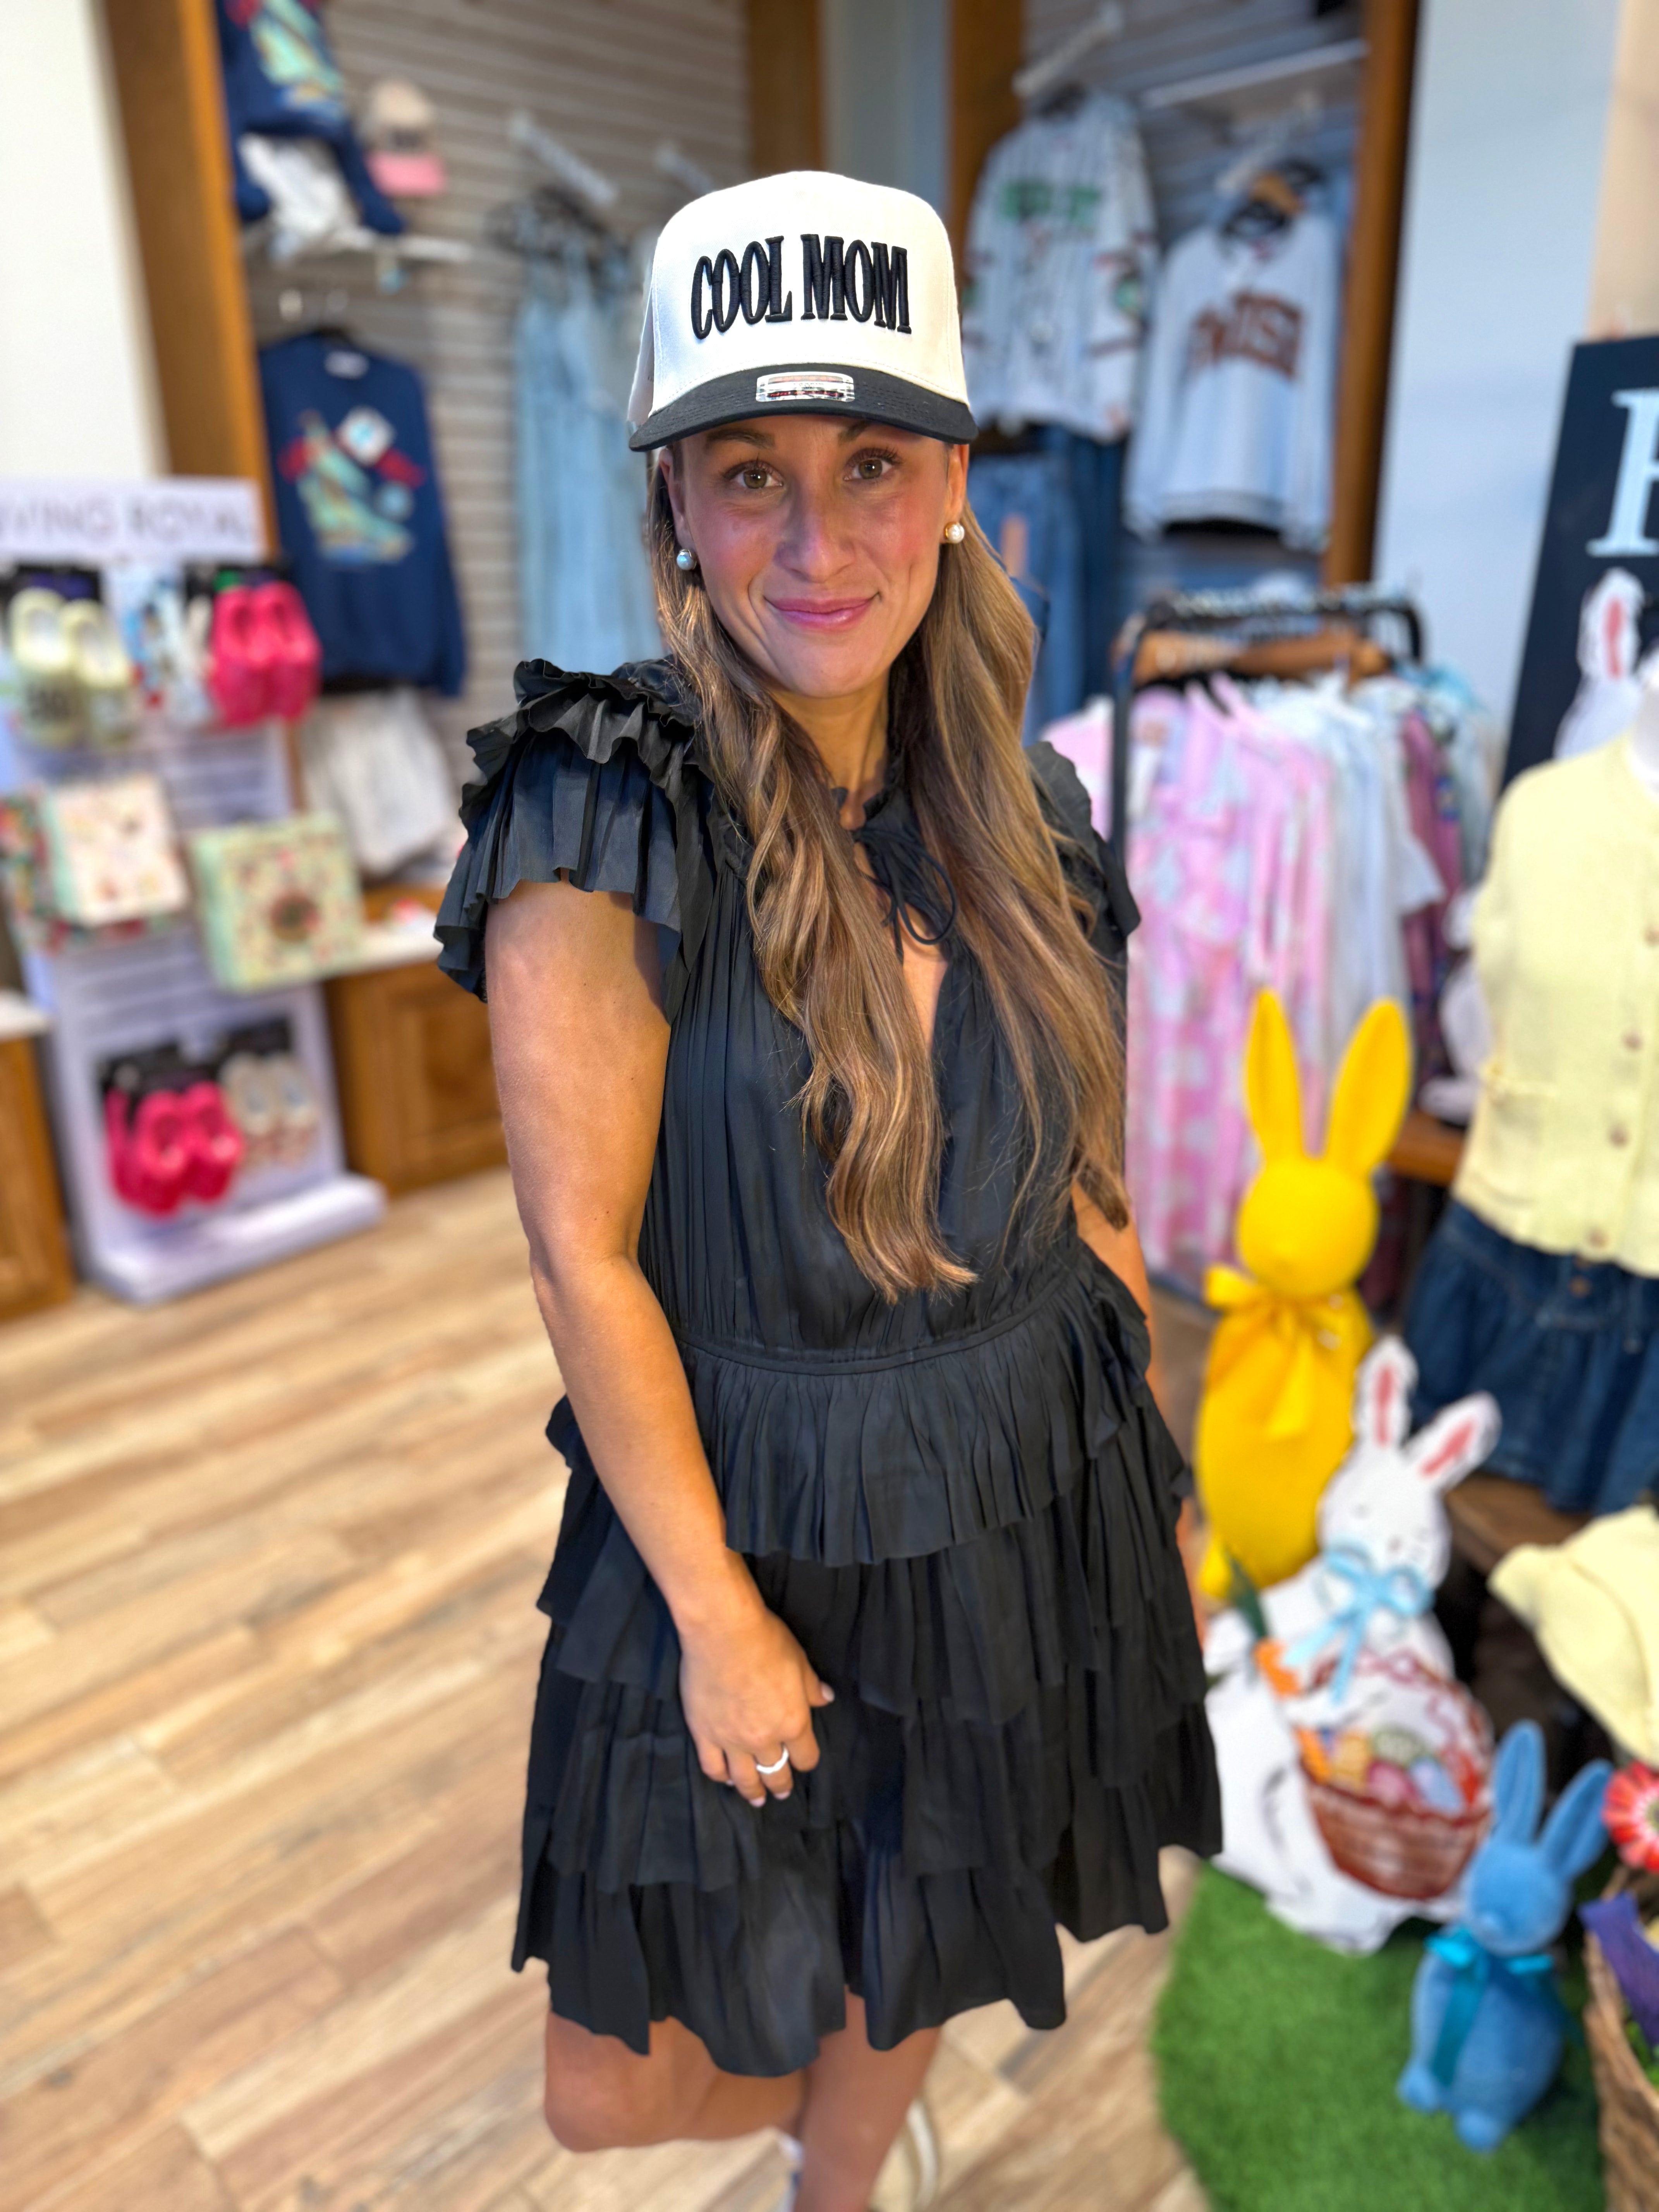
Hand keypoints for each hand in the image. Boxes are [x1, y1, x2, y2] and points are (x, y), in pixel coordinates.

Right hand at [679, 1580, 833, 1806]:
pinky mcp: (704, 1733)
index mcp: (793, 1722)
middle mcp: (764, 1739)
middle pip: (776, 1773)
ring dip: (752, 1792)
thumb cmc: (767, 1642)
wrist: (723, 1633)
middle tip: (781, 1791)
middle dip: (781, 1785)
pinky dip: (720, 1777)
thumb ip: (812, 1687)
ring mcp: (731, 1740)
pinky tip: (725, 1779)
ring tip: (756, 1799)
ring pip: (744, 1779)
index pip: (806, 1756)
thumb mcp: (800, 1662)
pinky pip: (712, 1766)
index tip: (804, 1761)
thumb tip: (826, 1699)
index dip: (807, 1761)